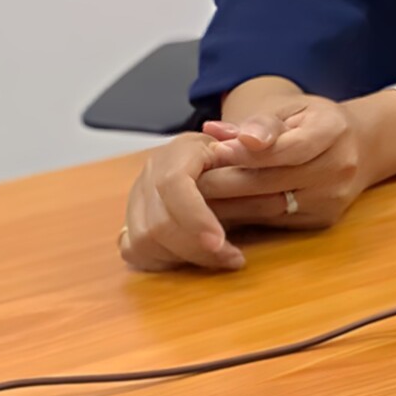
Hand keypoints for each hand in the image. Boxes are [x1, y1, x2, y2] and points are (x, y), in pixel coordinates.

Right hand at [119, 133, 249, 271]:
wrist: (221, 160)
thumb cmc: (243, 152)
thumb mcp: (258, 137)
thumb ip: (262, 134)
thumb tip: (253, 140)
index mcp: (180, 151)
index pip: (173, 184)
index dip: (194, 216)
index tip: (219, 241)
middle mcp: (151, 173)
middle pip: (157, 220)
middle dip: (195, 247)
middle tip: (233, 259)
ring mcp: (137, 199)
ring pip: (144, 240)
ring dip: (186, 257)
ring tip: (225, 260)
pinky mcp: (133, 222)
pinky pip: (137, 250)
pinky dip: (166, 261)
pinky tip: (197, 260)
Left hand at [189, 89, 395, 235]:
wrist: (361, 145)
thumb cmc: (314, 122)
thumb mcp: (293, 108)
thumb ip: (258, 122)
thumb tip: (217, 132)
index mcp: (334, 129)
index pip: (289, 147)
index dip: (249, 152)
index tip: (214, 150)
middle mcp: (340, 167)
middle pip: (273, 180)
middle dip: (226, 180)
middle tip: (185, 180)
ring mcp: (333, 197)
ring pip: (269, 205)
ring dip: (227, 204)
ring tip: (190, 198)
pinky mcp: (322, 220)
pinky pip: (274, 220)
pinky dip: (242, 216)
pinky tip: (215, 211)